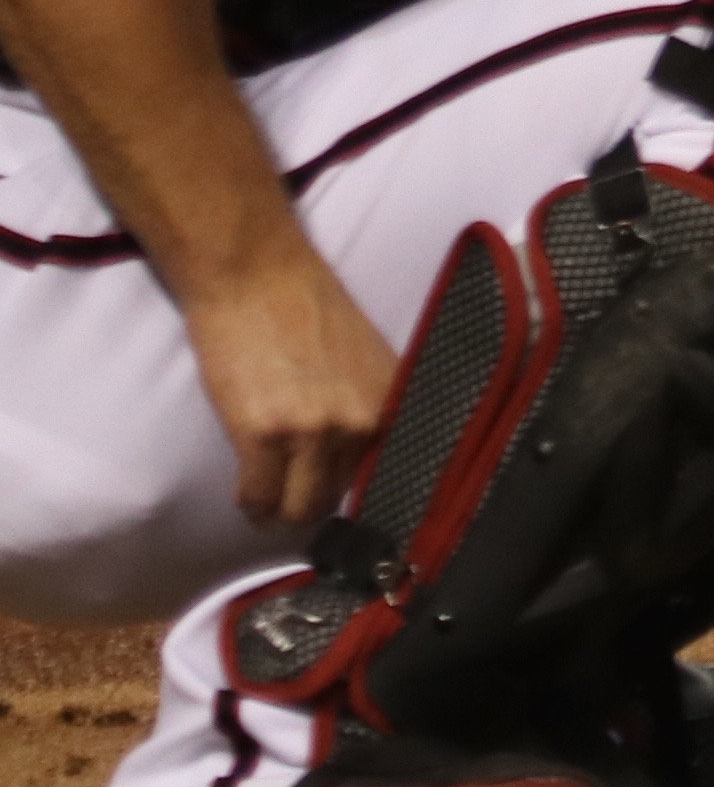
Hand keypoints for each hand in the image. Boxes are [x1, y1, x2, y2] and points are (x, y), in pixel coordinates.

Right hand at [187, 241, 403, 528]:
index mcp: (392, 398)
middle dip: (315, 505)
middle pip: (340, 498)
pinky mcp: (262, 434)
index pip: (390, 477)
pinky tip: (249, 494)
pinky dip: (251, 504)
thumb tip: (369, 463)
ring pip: (300, 509)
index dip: (363, 498)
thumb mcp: (365, 358)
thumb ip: (371, 408)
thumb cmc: (305, 308)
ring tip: (270, 503)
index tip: (350, 509)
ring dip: (281, 512)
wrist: (256, 274)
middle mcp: (362, 419)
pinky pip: (258, 499)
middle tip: (295, 502)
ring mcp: (313, 430)